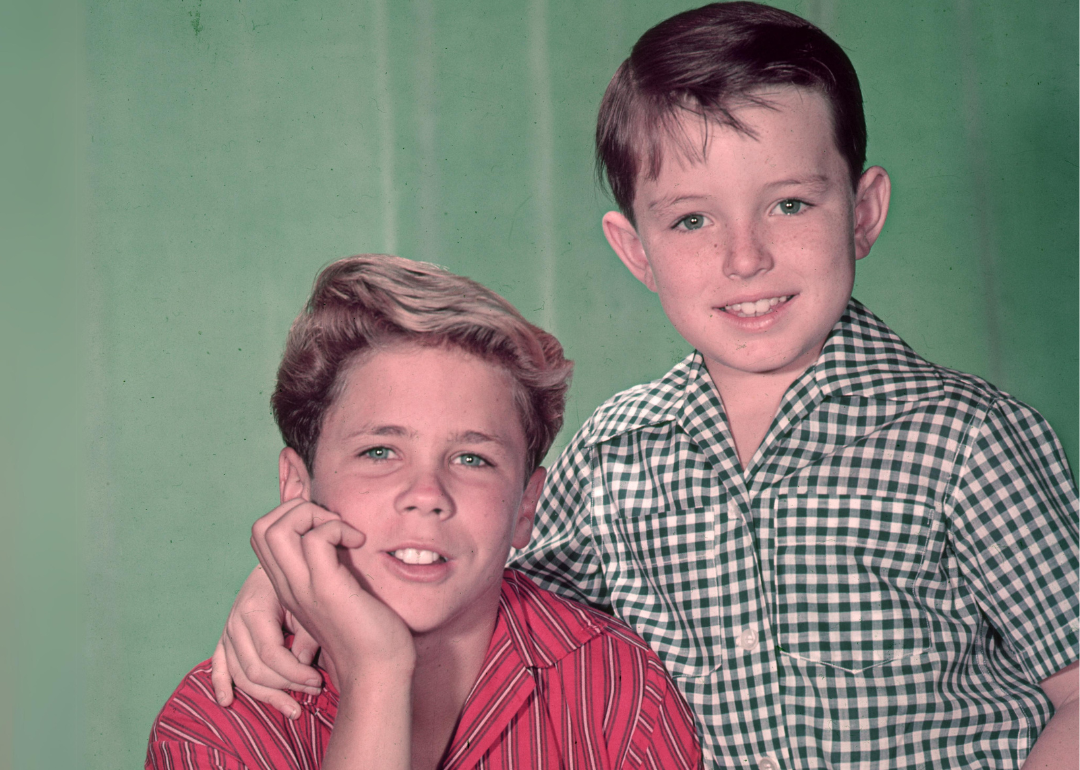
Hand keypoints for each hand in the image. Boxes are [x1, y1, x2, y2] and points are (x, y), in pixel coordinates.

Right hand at [210, 561, 323, 718]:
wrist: (274, 566)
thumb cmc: (295, 583)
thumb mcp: (305, 602)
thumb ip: (306, 634)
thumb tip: (303, 667)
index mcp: (254, 610)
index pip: (271, 655)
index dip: (295, 674)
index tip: (318, 682)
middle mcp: (235, 623)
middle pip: (254, 670)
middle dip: (286, 687)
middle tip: (314, 693)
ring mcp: (227, 632)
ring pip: (240, 675)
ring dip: (266, 696)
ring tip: (293, 709)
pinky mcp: (225, 639)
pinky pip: (219, 665)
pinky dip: (220, 684)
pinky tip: (227, 701)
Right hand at [252, 498, 415, 687]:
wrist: (377, 672)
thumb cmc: (368, 633)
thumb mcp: (341, 591)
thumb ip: (331, 566)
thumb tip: (343, 535)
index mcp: (288, 586)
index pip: (262, 535)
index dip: (290, 515)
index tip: (327, 525)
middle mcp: (288, 586)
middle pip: (260, 527)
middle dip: (296, 508)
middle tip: (332, 524)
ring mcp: (303, 587)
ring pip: (275, 528)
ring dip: (312, 515)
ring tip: (342, 532)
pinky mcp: (325, 589)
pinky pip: (315, 540)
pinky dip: (337, 528)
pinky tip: (358, 543)